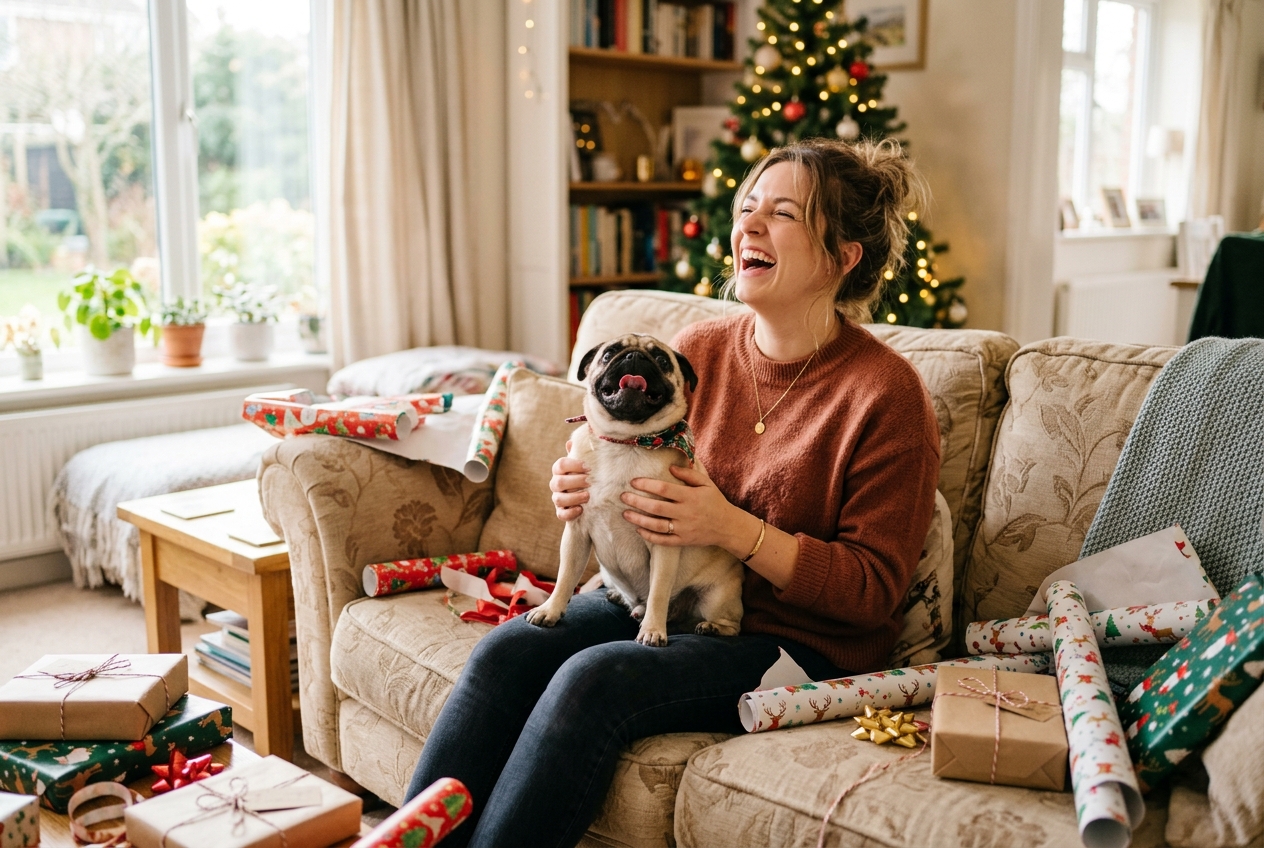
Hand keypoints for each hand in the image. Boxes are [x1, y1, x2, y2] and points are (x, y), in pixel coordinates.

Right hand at [550, 441, 588, 520]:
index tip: (588, 467)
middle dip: (575, 481)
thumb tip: (572, 442)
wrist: (589, 497)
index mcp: (560, 471)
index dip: (573, 465)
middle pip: (558, 482)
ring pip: (558, 499)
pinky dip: (570, 512)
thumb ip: (580, 454)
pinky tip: (581, 509)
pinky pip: (561, 514)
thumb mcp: (584, 465)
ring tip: (588, 496)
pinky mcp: (561, 512)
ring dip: (574, 497)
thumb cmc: (586, 476)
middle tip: (589, 481)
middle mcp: (556, 484)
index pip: (560, 465)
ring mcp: (557, 499)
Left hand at [620, 464, 738, 548]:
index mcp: (690, 497)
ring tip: (625, 514)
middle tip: (623, 496)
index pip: (664, 489)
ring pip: (656, 525)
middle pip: (656, 508)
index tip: (633, 481)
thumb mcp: (706, 483)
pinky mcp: (683, 541)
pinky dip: (649, 536)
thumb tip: (670, 467)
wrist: (728, 526)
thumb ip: (689, 474)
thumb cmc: (715, 501)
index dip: (646, 485)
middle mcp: (685, 513)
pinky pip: (663, 540)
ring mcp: (683, 529)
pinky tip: (639, 529)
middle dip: (636, 502)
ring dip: (638, 519)